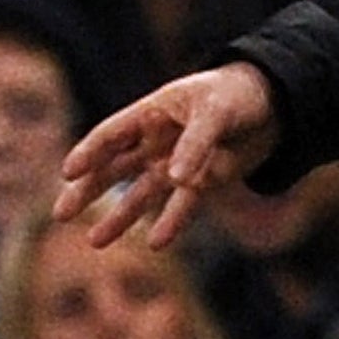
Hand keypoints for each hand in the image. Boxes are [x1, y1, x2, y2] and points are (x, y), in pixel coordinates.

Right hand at [55, 62, 278, 248]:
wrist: (277, 106)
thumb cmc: (238, 95)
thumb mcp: (216, 111)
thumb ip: (196, 144)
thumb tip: (176, 180)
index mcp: (155, 113)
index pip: (114, 133)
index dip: (91, 151)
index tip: (68, 171)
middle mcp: (159, 141)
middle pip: (116, 167)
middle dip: (89, 189)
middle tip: (61, 214)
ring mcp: (178, 163)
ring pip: (142, 192)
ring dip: (120, 215)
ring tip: (95, 240)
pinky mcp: (203, 182)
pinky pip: (182, 205)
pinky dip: (171, 222)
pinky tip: (156, 243)